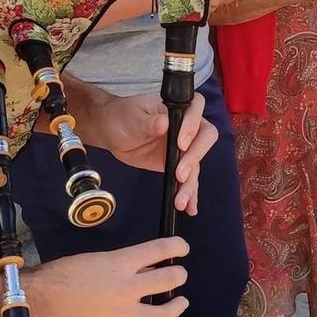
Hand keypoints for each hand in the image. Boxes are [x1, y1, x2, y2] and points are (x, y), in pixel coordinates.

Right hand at [26, 237, 189, 316]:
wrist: (39, 302)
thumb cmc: (60, 276)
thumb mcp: (94, 259)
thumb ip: (121, 264)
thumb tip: (143, 268)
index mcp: (121, 264)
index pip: (159, 250)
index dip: (177, 247)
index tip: (182, 248)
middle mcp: (128, 288)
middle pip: (168, 280)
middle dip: (178, 275)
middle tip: (179, 275)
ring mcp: (124, 315)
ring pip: (163, 313)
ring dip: (177, 306)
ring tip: (181, 302)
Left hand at [77, 90, 217, 214]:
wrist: (112, 130)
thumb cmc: (123, 116)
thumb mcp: (132, 116)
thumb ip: (149, 121)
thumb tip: (164, 123)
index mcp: (175, 108)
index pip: (196, 110)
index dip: (192, 126)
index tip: (180, 143)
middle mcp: (185, 126)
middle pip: (204, 138)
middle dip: (194, 158)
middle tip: (179, 174)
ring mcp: (183, 146)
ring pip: (196, 163)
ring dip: (191, 183)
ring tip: (181, 201)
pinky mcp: (177, 164)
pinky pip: (188, 179)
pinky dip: (190, 193)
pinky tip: (190, 207)